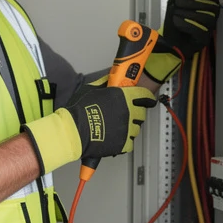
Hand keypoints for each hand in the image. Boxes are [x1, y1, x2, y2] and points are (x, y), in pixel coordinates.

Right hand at [23, 85, 156, 171]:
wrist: (74, 131)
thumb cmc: (80, 111)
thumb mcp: (92, 89)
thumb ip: (105, 83)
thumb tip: (112, 79)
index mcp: (123, 97)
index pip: (145, 95)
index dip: (147, 97)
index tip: (148, 99)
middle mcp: (128, 112)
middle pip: (141, 113)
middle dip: (136, 113)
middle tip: (127, 114)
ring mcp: (127, 128)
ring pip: (136, 128)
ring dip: (129, 127)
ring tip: (116, 127)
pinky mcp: (123, 143)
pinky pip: (130, 142)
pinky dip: (124, 141)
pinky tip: (115, 138)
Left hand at [145, 0, 220, 82]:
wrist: (167, 43)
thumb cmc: (173, 24)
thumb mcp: (174, 4)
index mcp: (205, 8)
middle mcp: (210, 18)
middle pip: (212, 7)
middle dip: (193, 3)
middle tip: (178, 4)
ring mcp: (209, 30)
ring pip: (207, 18)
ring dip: (188, 14)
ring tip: (176, 15)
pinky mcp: (204, 40)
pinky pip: (200, 30)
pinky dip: (186, 25)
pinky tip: (178, 24)